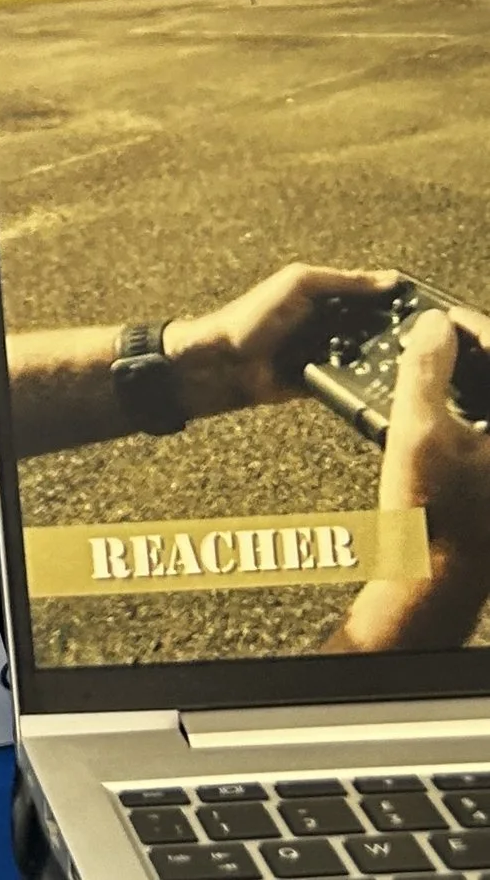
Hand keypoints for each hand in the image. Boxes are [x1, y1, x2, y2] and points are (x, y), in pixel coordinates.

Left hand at [163, 264, 400, 416]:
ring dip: (382, 360)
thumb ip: (340, 281)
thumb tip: (388, 280)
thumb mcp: (297, 285)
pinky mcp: (323, 381)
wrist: (222, 365)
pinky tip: (385, 387)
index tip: (427, 306)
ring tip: (407, 364)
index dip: (395, 299)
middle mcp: (327, 322)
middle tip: (422, 341)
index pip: (369, 293)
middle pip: (374, 327)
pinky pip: (352, 383)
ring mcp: (325, 352)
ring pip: (368, 357)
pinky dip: (364, 384)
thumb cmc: (250, 317)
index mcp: (322, 293)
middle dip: (394, 333)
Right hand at [333, 307, 489, 652]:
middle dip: (473, 350)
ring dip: (471, 377)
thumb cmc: (433, 513)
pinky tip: (437, 405)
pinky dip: (471, 405)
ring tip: (432, 365)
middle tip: (437, 336)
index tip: (443, 316)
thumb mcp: (415, 429)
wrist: (438, 575)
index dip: (475, 327)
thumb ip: (424, 368)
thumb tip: (433, 326)